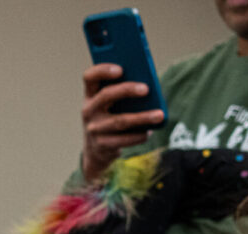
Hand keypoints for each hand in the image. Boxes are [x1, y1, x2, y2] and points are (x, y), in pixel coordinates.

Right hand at [81, 64, 164, 182]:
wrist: (96, 149)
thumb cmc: (111, 118)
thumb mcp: (110, 104)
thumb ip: (123, 93)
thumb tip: (149, 88)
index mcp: (91, 95)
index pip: (90, 77)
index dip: (102, 70)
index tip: (120, 69)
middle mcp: (88, 110)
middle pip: (106, 95)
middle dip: (127, 90)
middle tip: (146, 89)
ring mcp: (93, 128)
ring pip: (119, 121)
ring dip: (141, 117)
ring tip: (159, 115)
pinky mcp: (101, 144)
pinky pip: (122, 140)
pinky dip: (138, 136)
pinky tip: (149, 132)